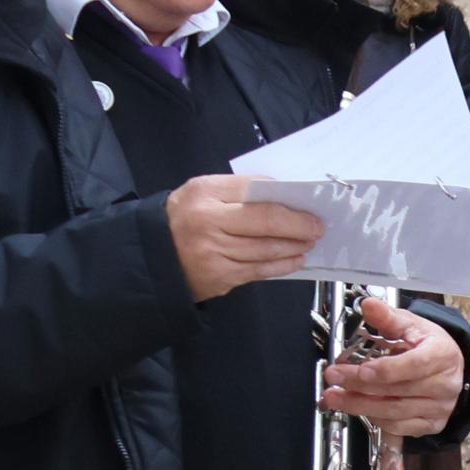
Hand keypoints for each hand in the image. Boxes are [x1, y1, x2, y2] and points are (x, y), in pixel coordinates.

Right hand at [166, 174, 321, 300]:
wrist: (151, 255)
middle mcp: (208, 222)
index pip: (254, 192)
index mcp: (204, 194)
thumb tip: (281, 195)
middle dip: (298, 225)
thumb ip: (238, 191)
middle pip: (265, 222)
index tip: (308, 204)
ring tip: (309, 242)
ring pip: (265, 249)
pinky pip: (258, 271)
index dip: (285, 201)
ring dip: (294, 246)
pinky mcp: (218, 277)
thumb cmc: (183, 218)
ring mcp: (213, 253)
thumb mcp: (202, 192)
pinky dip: (281, 266)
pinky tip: (295, 260)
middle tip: (317, 227)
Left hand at [320, 294, 465, 438]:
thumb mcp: (411, 325)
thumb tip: (368, 305)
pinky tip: (357, 407)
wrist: (449, 367)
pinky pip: (398, 427)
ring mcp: (439, 407)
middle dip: (359, 385)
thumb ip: (388, 317)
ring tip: (335, 396)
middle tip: (334, 377)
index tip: (361, 369)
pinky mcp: (431, 424)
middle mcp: (445, 384)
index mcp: (443, 354)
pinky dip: (374, 418)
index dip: (386, 370)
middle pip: (398, 390)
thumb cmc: (428, 345)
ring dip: (359, 405)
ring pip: (394, 411)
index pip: (415, 365)